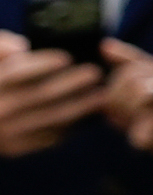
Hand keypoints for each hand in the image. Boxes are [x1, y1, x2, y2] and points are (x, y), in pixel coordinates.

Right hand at [0, 34, 108, 158]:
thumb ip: (3, 46)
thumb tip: (21, 48)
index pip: (19, 72)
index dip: (44, 64)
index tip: (67, 57)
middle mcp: (0, 109)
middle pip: (40, 95)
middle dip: (72, 83)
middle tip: (96, 73)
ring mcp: (7, 133)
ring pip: (49, 118)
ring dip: (79, 107)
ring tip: (101, 95)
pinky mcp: (16, 148)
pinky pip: (48, 137)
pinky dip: (70, 125)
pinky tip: (87, 114)